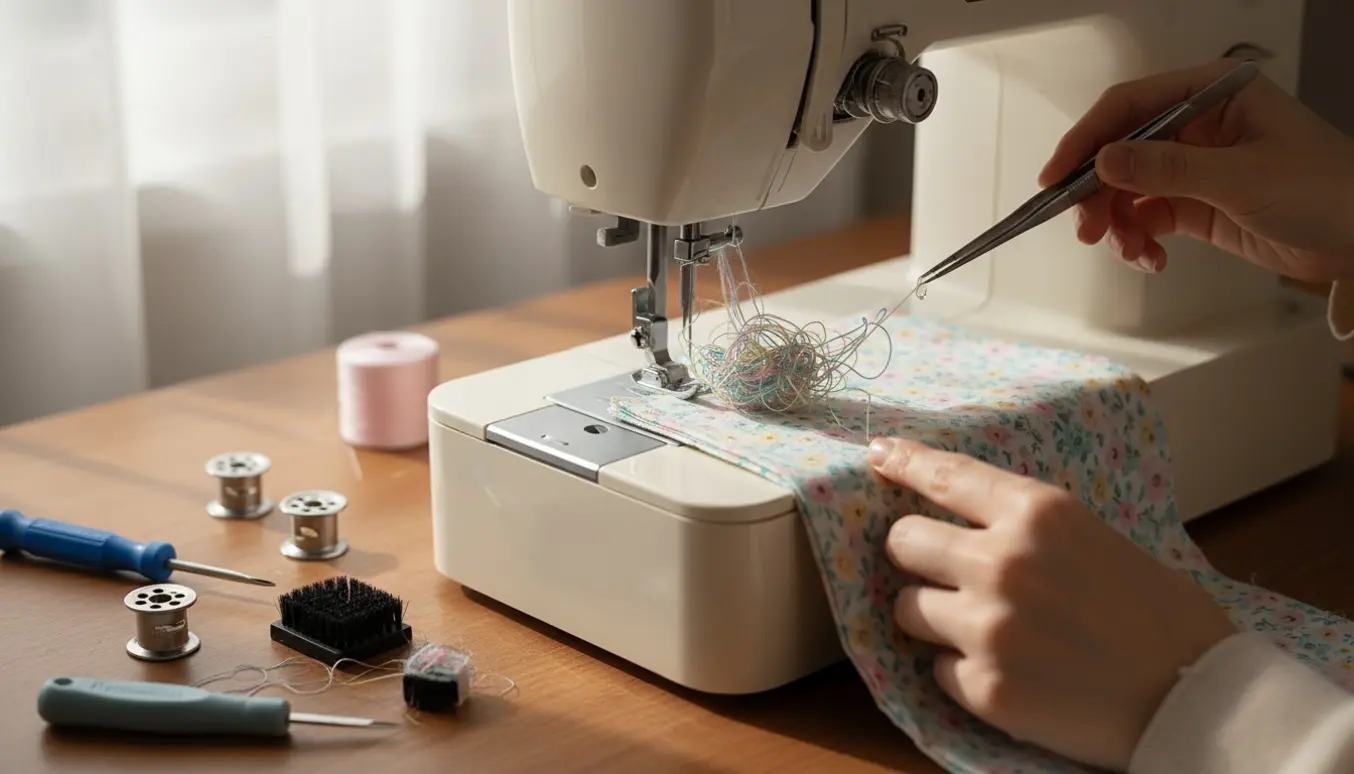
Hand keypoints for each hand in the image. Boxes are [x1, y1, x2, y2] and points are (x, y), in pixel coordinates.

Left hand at [867, 437, 1235, 771]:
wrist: (1201, 701)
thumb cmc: (1160, 615)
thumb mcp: (1096, 537)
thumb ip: (1027, 526)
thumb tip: (964, 519)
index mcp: (1038, 512)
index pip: (945, 475)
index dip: (903, 462)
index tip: (877, 454)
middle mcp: (1002, 561)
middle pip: (903, 540)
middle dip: (915, 555)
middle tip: (941, 572)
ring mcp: (987, 626)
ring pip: (904, 608)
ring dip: (930, 617)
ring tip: (980, 629)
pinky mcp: (983, 687)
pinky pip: (935, 668)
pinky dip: (960, 671)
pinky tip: (1008, 673)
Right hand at [1040, 58, 1353, 281]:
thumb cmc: (1324, 191)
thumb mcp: (1242, 178)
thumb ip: (1169, 168)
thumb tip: (1103, 160)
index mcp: (1212, 95)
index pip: (1131, 105)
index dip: (1087, 139)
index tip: (1056, 177)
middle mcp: (1197, 125)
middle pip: (1120, 151)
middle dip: (1098, 193)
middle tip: (1085, 230)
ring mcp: (1195, 166)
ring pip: (1128, 189)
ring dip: (1116, 223)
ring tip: (1129, 253)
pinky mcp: (1197, 205)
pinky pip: (1148, 218)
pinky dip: (1139, 241)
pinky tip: (1151, 260)